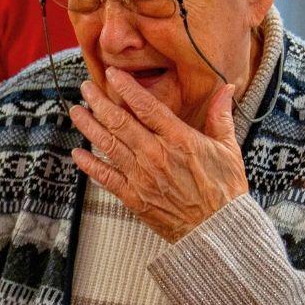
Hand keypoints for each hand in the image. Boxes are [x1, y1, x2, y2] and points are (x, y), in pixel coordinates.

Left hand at [68, 66, 248, 241]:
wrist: (217, 230)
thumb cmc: (224, 190)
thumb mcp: (228, 149)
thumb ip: (221, 116)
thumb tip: (227, 87)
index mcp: (179, 139)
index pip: (147, 106)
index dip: (127, 88)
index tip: (112, 74)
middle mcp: (156, 155)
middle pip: (120, 122)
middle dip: (99, 102)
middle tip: (86, 87)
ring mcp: (142, 177)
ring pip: (108, 145)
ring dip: (89, 127)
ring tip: (76, 111)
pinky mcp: (134, 197)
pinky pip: (107, 178)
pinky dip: (90, 166)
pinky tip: (78, 154)